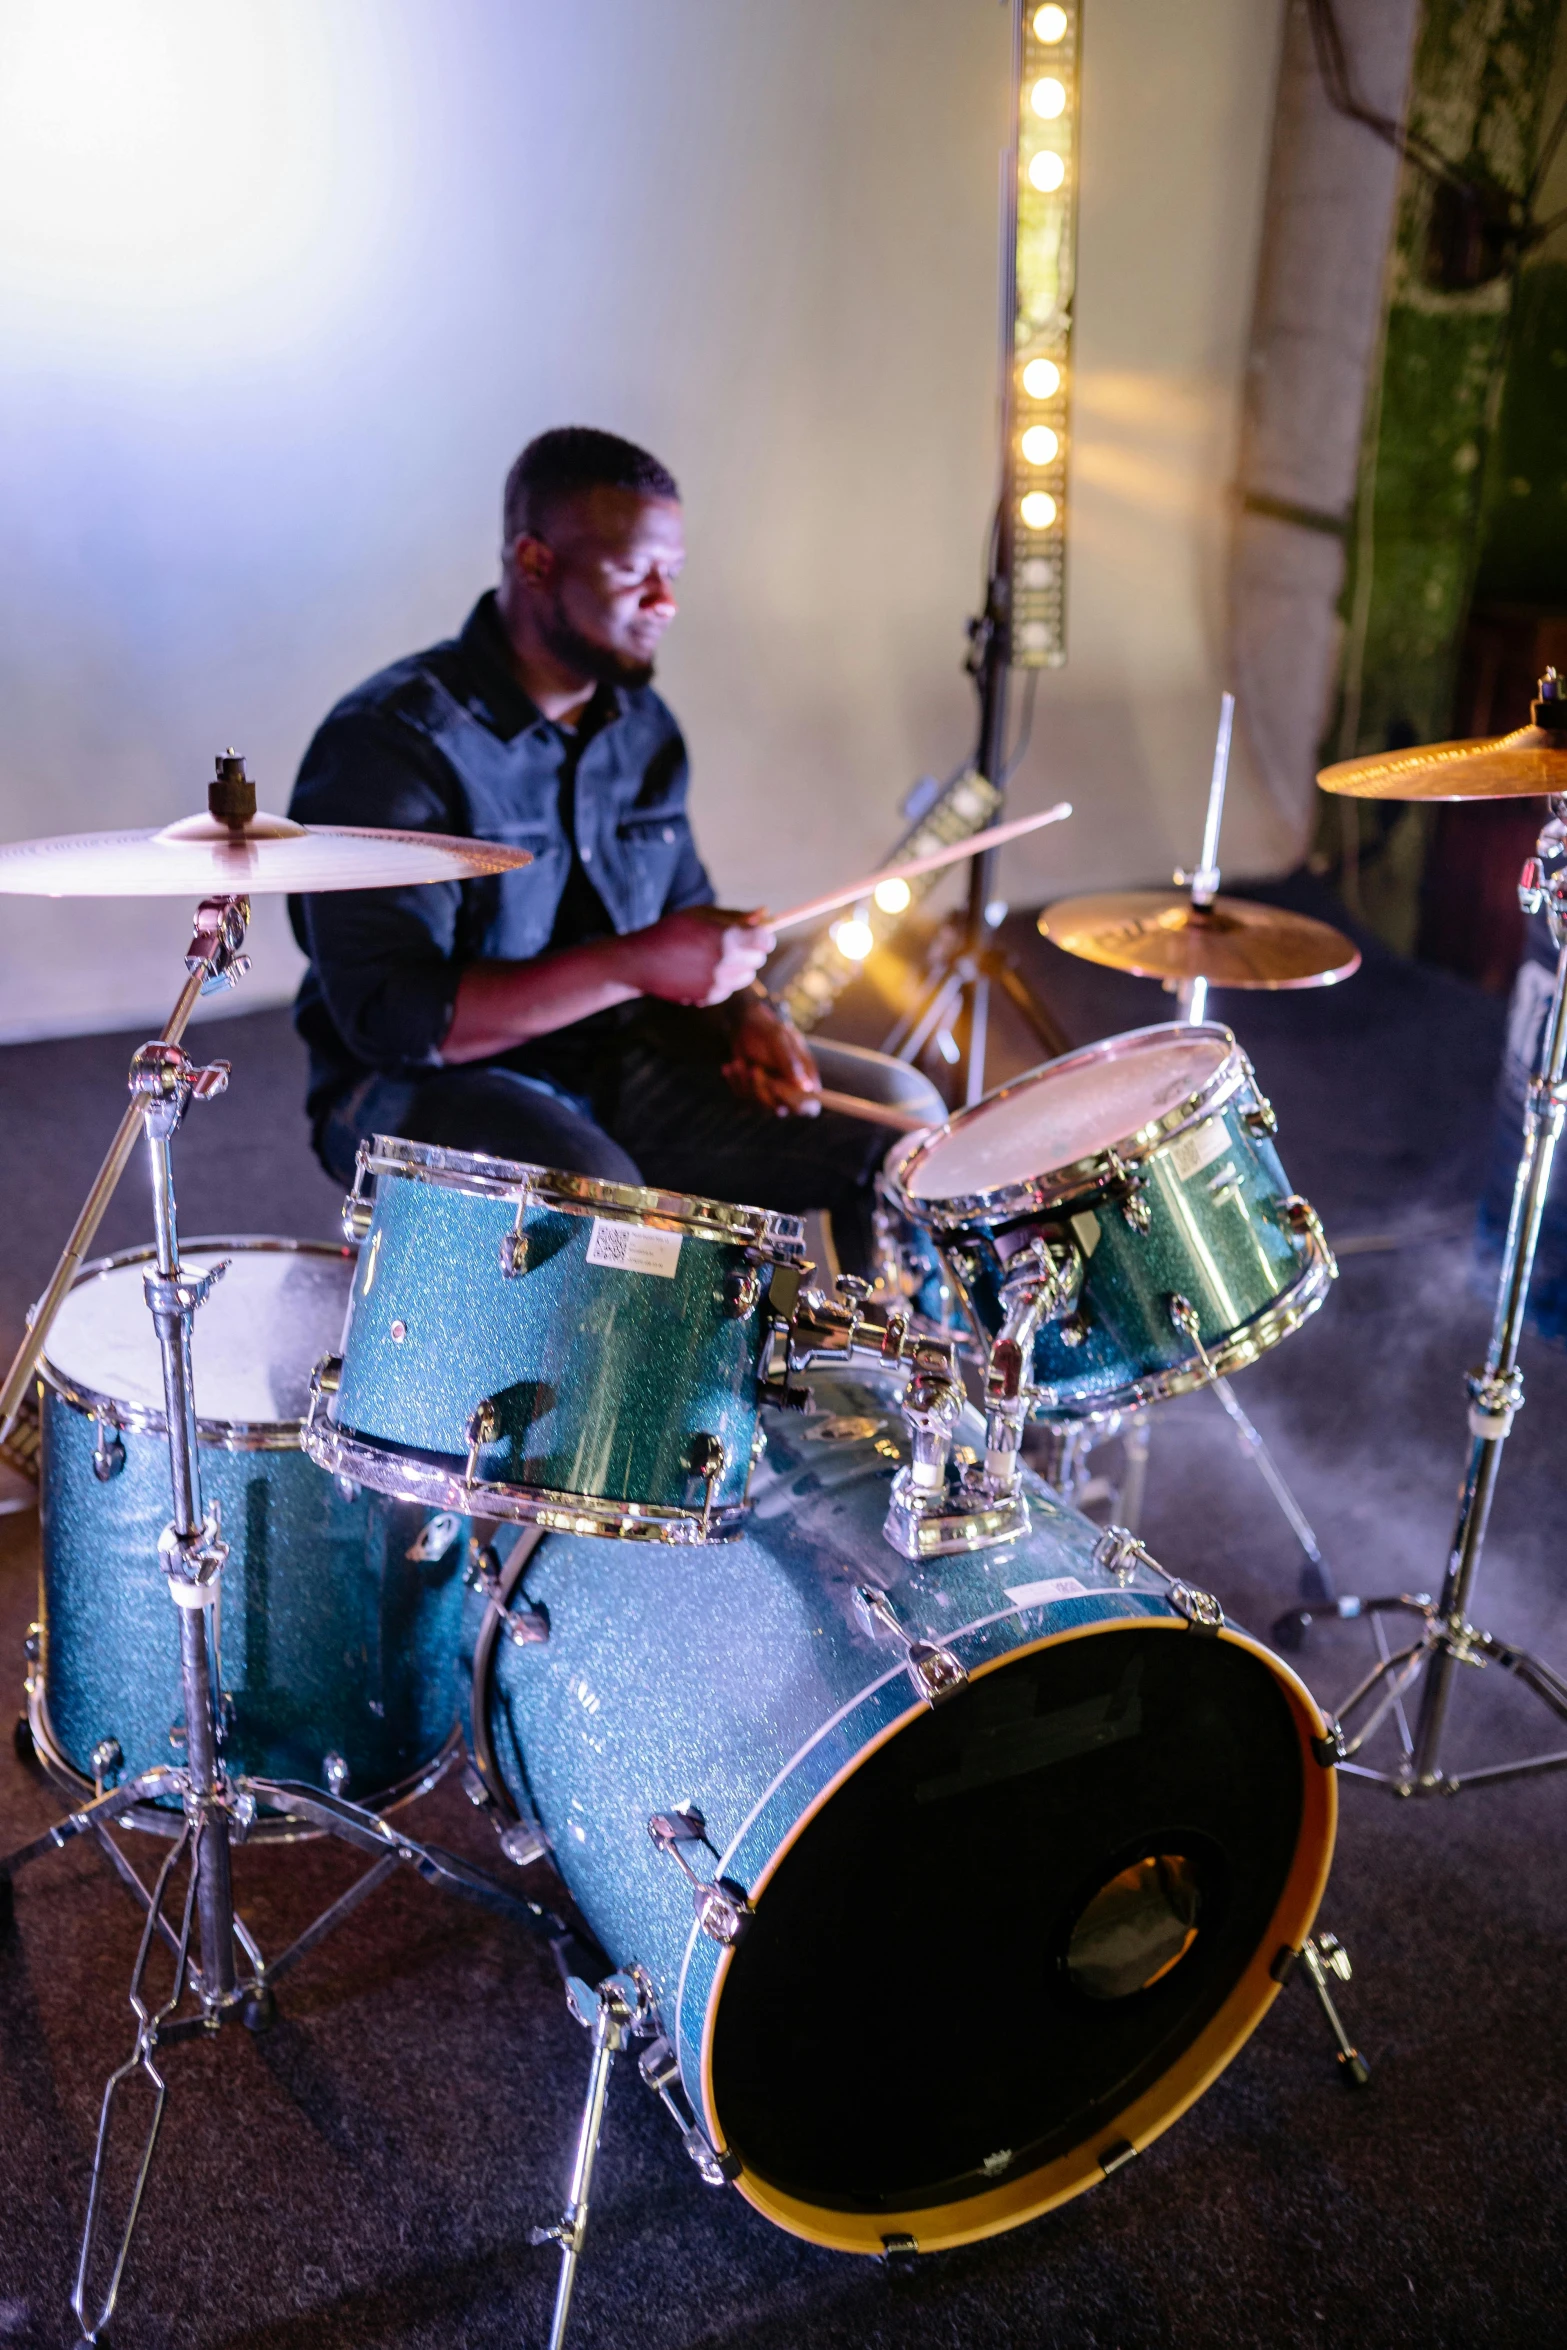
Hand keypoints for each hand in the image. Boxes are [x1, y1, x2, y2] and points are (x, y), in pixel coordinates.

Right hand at [619, 907, 775, 1006]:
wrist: (641, 961)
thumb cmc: (672, 930)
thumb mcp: (703, 914)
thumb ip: (736, 915)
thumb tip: (764, 913)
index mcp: (727, 937)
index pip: (766, 941)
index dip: (762, 937)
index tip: (754, 935)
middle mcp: (726, 962)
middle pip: (758, 960)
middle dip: (750, 951)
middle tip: (730, 944)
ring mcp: (718, 983)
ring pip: (746, 977)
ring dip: (737, 967)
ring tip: (712, 957)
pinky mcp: (709, 997)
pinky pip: (728, 989)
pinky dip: (721, 981)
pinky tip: (700, 971)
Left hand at [722, 998, 821, 1115]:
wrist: (744, 1024)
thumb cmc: (766, 1028)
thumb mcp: (778, 1039)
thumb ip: (790, 1062)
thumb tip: (805, 1087)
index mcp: (806, 1076)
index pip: (809, 1106)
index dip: (793, 1102)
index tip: (775, 1085)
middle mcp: (792, 1089)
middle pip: (781, 1109)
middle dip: (762, 1089)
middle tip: (753, 1068)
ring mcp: (773, 1093)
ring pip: (759, 1105)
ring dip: (745, 1084)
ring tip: (738, 1063)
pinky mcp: (754, 1093)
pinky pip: (744, 1099)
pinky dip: (735, 1083)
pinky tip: (730, 1067)